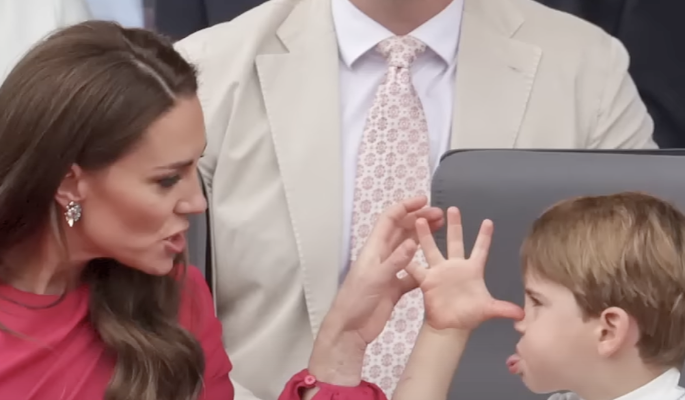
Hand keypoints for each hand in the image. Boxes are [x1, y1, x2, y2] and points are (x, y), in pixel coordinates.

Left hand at [309, 196, 443, 384]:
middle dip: (419, 219)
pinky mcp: (394, 287)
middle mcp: (382, 255)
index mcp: (374, 248)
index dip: (406, 207)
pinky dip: (422, 267)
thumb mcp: (376, 278)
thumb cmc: (357, 300)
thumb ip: (395, 261)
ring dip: (422, 238)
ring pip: (407, 248)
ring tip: (441, 230)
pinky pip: (411, 272)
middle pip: (401, 230)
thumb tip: (413, 242)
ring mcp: (389, 271)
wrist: (350, 329)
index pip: (390, 219)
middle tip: (441, 215)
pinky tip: (436, 266)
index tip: (425, 200)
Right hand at [407, 207, 522, 330]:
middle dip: (454, 225)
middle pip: (455, 241)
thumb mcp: (487, 310)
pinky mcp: (426, 280)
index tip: (488, 221)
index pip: (480, 249)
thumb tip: (522, 315)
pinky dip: (408, 260)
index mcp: (472, 270)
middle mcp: (455, 266)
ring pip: (432, 249)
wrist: (449, 326)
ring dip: (426, 235)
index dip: (484, 236)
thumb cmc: (469, 315)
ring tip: (420, 219)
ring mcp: (439, 272)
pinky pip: (415, 268)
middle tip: (452, 208)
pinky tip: (401, 247)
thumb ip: (502, 309)